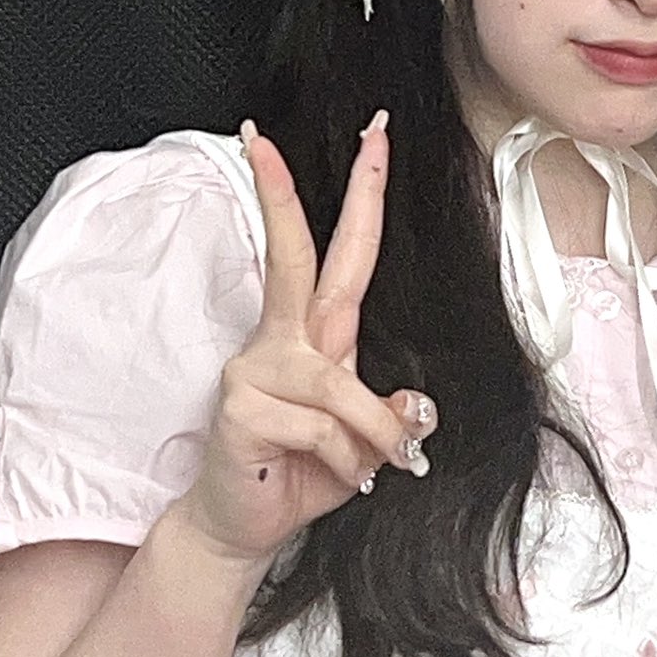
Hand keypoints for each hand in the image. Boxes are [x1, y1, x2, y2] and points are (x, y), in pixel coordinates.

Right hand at [173, 115, 436, 564]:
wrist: (243, 524)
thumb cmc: (303, 472)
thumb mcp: (366, 440)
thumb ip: (390, 415)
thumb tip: (415, 406)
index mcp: (318, 334)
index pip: (342, 251)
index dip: (359, 196)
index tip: (372, 138)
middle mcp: (283, 339)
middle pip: (307, 254)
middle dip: (334, 193)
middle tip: (370, 132)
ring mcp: (256, 367)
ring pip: (343, 385)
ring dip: (371, 436)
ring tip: (368, 466)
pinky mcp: (241, 405)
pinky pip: (325, 428)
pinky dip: (346, 459)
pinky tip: (332, 474)